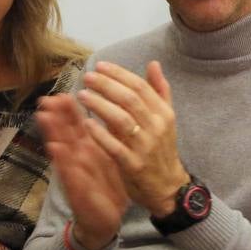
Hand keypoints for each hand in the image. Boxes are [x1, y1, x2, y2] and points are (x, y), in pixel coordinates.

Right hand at [37, 93, 130, 249]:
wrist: (107, 219)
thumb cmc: (108, 186)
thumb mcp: (110, 157)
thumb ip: (106, 136)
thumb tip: (108, 112)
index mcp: (88, 149)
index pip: (77, 125)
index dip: (69, 109)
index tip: (62, 92)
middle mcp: (79, 158)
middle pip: (65, 133)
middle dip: (56, 116)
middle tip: (45, 98)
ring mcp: (76, 174)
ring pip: (63, 150)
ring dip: (53, 133)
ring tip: (44, 116)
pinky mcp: (78, 190)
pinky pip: (71, 173)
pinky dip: (63, 161)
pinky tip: (56, 149)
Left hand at [76, 61, 189, 219]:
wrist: (168, 186)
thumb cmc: (162, 148)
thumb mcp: (166, 118)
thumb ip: (159, 90)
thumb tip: (154, 64)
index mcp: (164, 113)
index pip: (141, 87)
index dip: (119, 74)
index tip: (100, 66)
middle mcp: (156, 127)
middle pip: (130, 100)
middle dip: (106, 86)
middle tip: (87, 77)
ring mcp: (145, 147)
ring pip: (121, 120)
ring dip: (100, 105)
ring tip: (82, 95)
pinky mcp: (133, 165)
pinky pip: (114, 147)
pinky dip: (100, 134)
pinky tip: (86, 123)